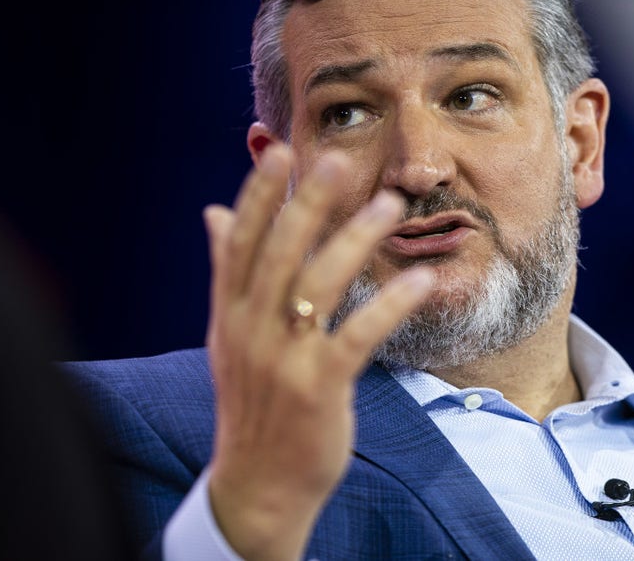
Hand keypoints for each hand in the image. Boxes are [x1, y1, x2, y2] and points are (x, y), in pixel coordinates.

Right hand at [201, 145, 432, 559]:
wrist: (257, 483)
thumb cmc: (253, 401)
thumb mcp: (229, 335)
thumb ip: (227, 271)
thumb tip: (213, 212)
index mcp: (228, 313)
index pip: (241, 242)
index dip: (259, 195)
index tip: (279, 149)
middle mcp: (249, 330)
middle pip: (278, 253)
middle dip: (306, 203)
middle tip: (336, 160)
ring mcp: (282, 360)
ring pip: (318, 286)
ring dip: (355, 240)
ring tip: (391, 206)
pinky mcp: (318, 388)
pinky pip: (356, 336)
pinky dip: (389, 304)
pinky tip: (421, 280)